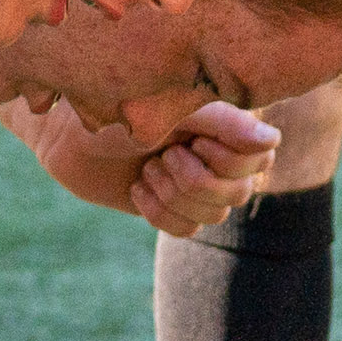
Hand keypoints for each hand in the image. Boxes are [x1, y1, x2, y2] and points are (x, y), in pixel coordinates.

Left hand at [130, 103, 280, 237]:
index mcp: (224, 122)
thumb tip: (273, 139)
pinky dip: (158, 213)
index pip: (260, 159)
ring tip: (147, 169)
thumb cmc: (121, 110)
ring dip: (173, 195)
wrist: (68, 136)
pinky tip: (137, 189)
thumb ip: (226, 122)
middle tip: (162, 156)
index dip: (227, 160)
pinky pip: (186, 231)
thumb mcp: (174, 109)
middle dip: (194, 181)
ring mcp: (195, 184)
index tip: (193, 140)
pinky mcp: (171, 207)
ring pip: (214, 216)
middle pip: (238, 193)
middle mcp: (217, 153)